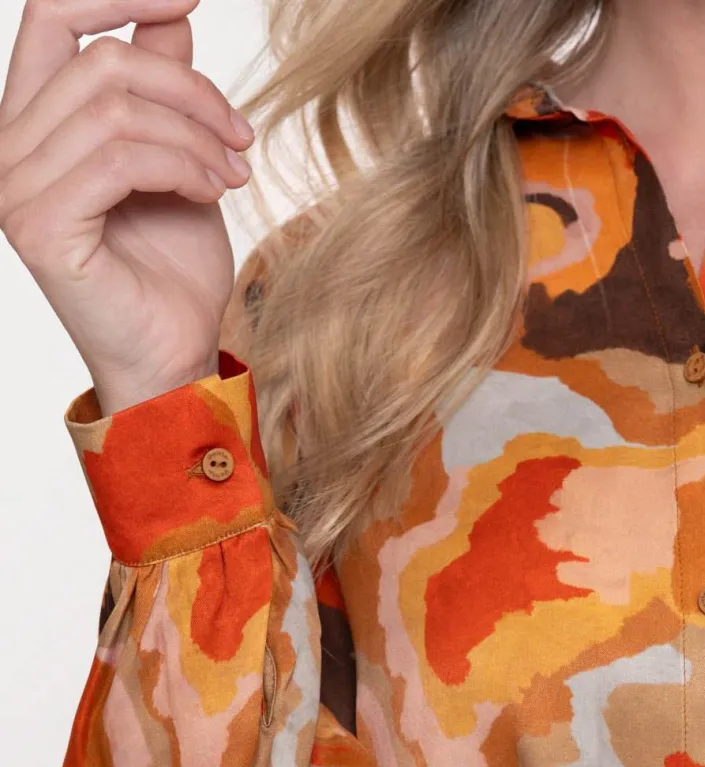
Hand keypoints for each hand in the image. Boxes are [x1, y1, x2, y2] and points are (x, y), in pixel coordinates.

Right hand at [0, 0, 254, 412]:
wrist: (173, 355)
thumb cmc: (172, 269)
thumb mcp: (177, 157)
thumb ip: (161, 87)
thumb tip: (171, 11)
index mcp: (33, 122)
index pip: (52, 17)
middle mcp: (8, 147)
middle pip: (101, 60)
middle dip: (190, 90)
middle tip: (241, 136)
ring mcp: (15, 187)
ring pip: (115, 107)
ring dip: (195, 134)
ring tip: (234, 172)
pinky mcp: (40, 225)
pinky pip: (120, 158)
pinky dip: (183, 165)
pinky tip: (216, 191)